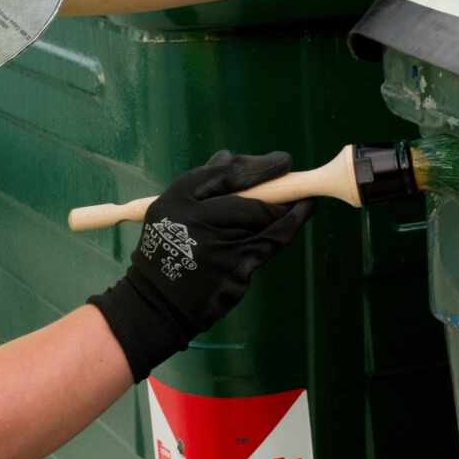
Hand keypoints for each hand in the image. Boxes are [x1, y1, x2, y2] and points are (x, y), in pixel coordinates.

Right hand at [88, 151, 316, 380]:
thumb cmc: (167, 248)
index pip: (226, 174)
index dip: (261, 167)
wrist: (156, 302)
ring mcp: (217, 250)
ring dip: (288, 212)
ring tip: (302, 202)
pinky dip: (284, 232)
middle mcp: (196, 221)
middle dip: (281, 193)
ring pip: (266, 224)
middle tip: (297, 187)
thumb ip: (201, 183)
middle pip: (252, 201)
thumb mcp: (169, 208)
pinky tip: (295, 222)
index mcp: (178, 199)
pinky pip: (267, 247)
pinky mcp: (234, 272)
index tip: (284, 162)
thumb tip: (232, 157)